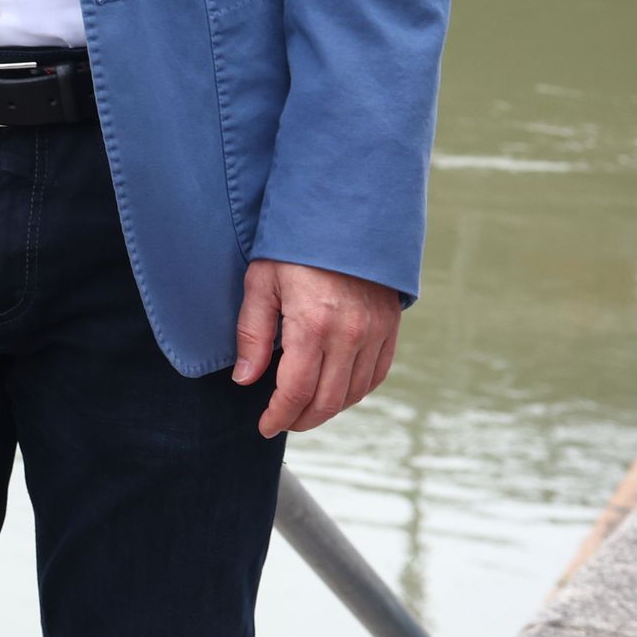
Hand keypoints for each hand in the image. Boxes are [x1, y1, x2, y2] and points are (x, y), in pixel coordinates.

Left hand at [232, 258, 400, 435]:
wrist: (344, 210)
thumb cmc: (295, 244)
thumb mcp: (262, 281)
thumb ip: (253, 334)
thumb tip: (245, 379)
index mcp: (313, 324)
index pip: (297, 392)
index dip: (279, 416)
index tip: (266, 425)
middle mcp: (350, 334)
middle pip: (327, 401)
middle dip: (302, 419)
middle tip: (283, 421)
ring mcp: (376, 331)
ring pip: (354, 393)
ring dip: (328, 409)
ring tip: (305, 408)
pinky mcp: (390, 325)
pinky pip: (376, 374)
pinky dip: (356, 391)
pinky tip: (336, 390)